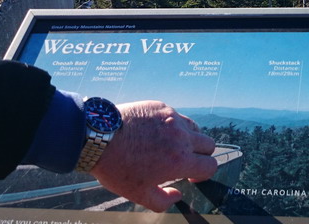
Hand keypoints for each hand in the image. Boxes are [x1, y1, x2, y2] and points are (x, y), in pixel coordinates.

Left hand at [89, 100, 216, 211]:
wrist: (98, 137)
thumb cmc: (117, 167)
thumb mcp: (138, 194)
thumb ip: (163, 201)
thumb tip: (177, 195)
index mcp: (180, 161)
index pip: (210, 165)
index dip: (204, 174)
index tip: (192, 176)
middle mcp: (182, 137)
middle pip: (209, 145)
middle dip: (201, 155)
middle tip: (185, 160)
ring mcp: (173, 119)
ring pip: (195, 128)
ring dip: (190, 138)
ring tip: (172, 145)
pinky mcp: (162, 107)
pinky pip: (177, 116)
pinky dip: (173, 125)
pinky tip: (156, 132)